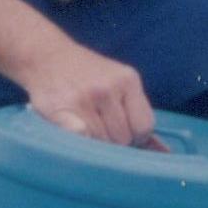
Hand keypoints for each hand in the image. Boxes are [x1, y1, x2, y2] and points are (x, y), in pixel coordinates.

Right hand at [18, 41, 154, 145]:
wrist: (44, 55)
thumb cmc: (87, 76)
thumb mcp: (119, 84)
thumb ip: (138, 115)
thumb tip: (164, 152)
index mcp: (128, 80)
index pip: (145, 126)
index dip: (136, 136)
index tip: (123, 132)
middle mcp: (107, 87)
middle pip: (124, 138)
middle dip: (114, 141)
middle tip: (99, 127)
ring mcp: (83, 98)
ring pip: (102, 142)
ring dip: (95, 141)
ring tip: (84, 124)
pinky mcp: (60, 109)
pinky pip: (81, 138)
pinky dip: (80, 141)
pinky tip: (75, 131)